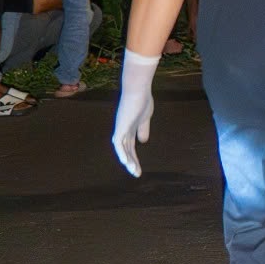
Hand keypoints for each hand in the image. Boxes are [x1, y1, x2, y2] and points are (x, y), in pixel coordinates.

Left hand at [111, 50, 159, 176]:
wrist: (137, 89)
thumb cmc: (142, 100)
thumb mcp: (145, 118)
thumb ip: (143, 129)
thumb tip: (142, 142)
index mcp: (129, 129)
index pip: (130, 147)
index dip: (134, 158)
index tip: (138, 168)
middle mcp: (122, 130)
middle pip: (126, 150)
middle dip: (131, 162)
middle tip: (137, 174)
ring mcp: (121, 129)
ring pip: (122, 149)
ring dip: (128, 161)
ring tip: (134, 171)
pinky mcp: (120, 127)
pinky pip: (119, 143)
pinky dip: (122, 153)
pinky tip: (126, 162)